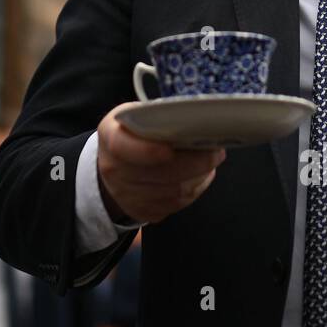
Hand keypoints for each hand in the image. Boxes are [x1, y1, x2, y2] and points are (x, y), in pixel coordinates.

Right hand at [95, 102, 225, 224]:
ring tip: (210, 160)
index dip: (147, 151)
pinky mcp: (143, 212)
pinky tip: (198, 175)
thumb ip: (157, 116)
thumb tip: (196, 118)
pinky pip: (176, 204)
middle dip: (195, 163)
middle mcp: (115, 169)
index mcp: (111, 136)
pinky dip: (194, 189)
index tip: (170, 149)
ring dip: (199, 176)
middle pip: (160, 174)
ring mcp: (128, 195)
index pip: (123, 147)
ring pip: (174, 191)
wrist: (112, 166)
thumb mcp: (134, 114)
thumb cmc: (131, 134)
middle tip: (216, 151)